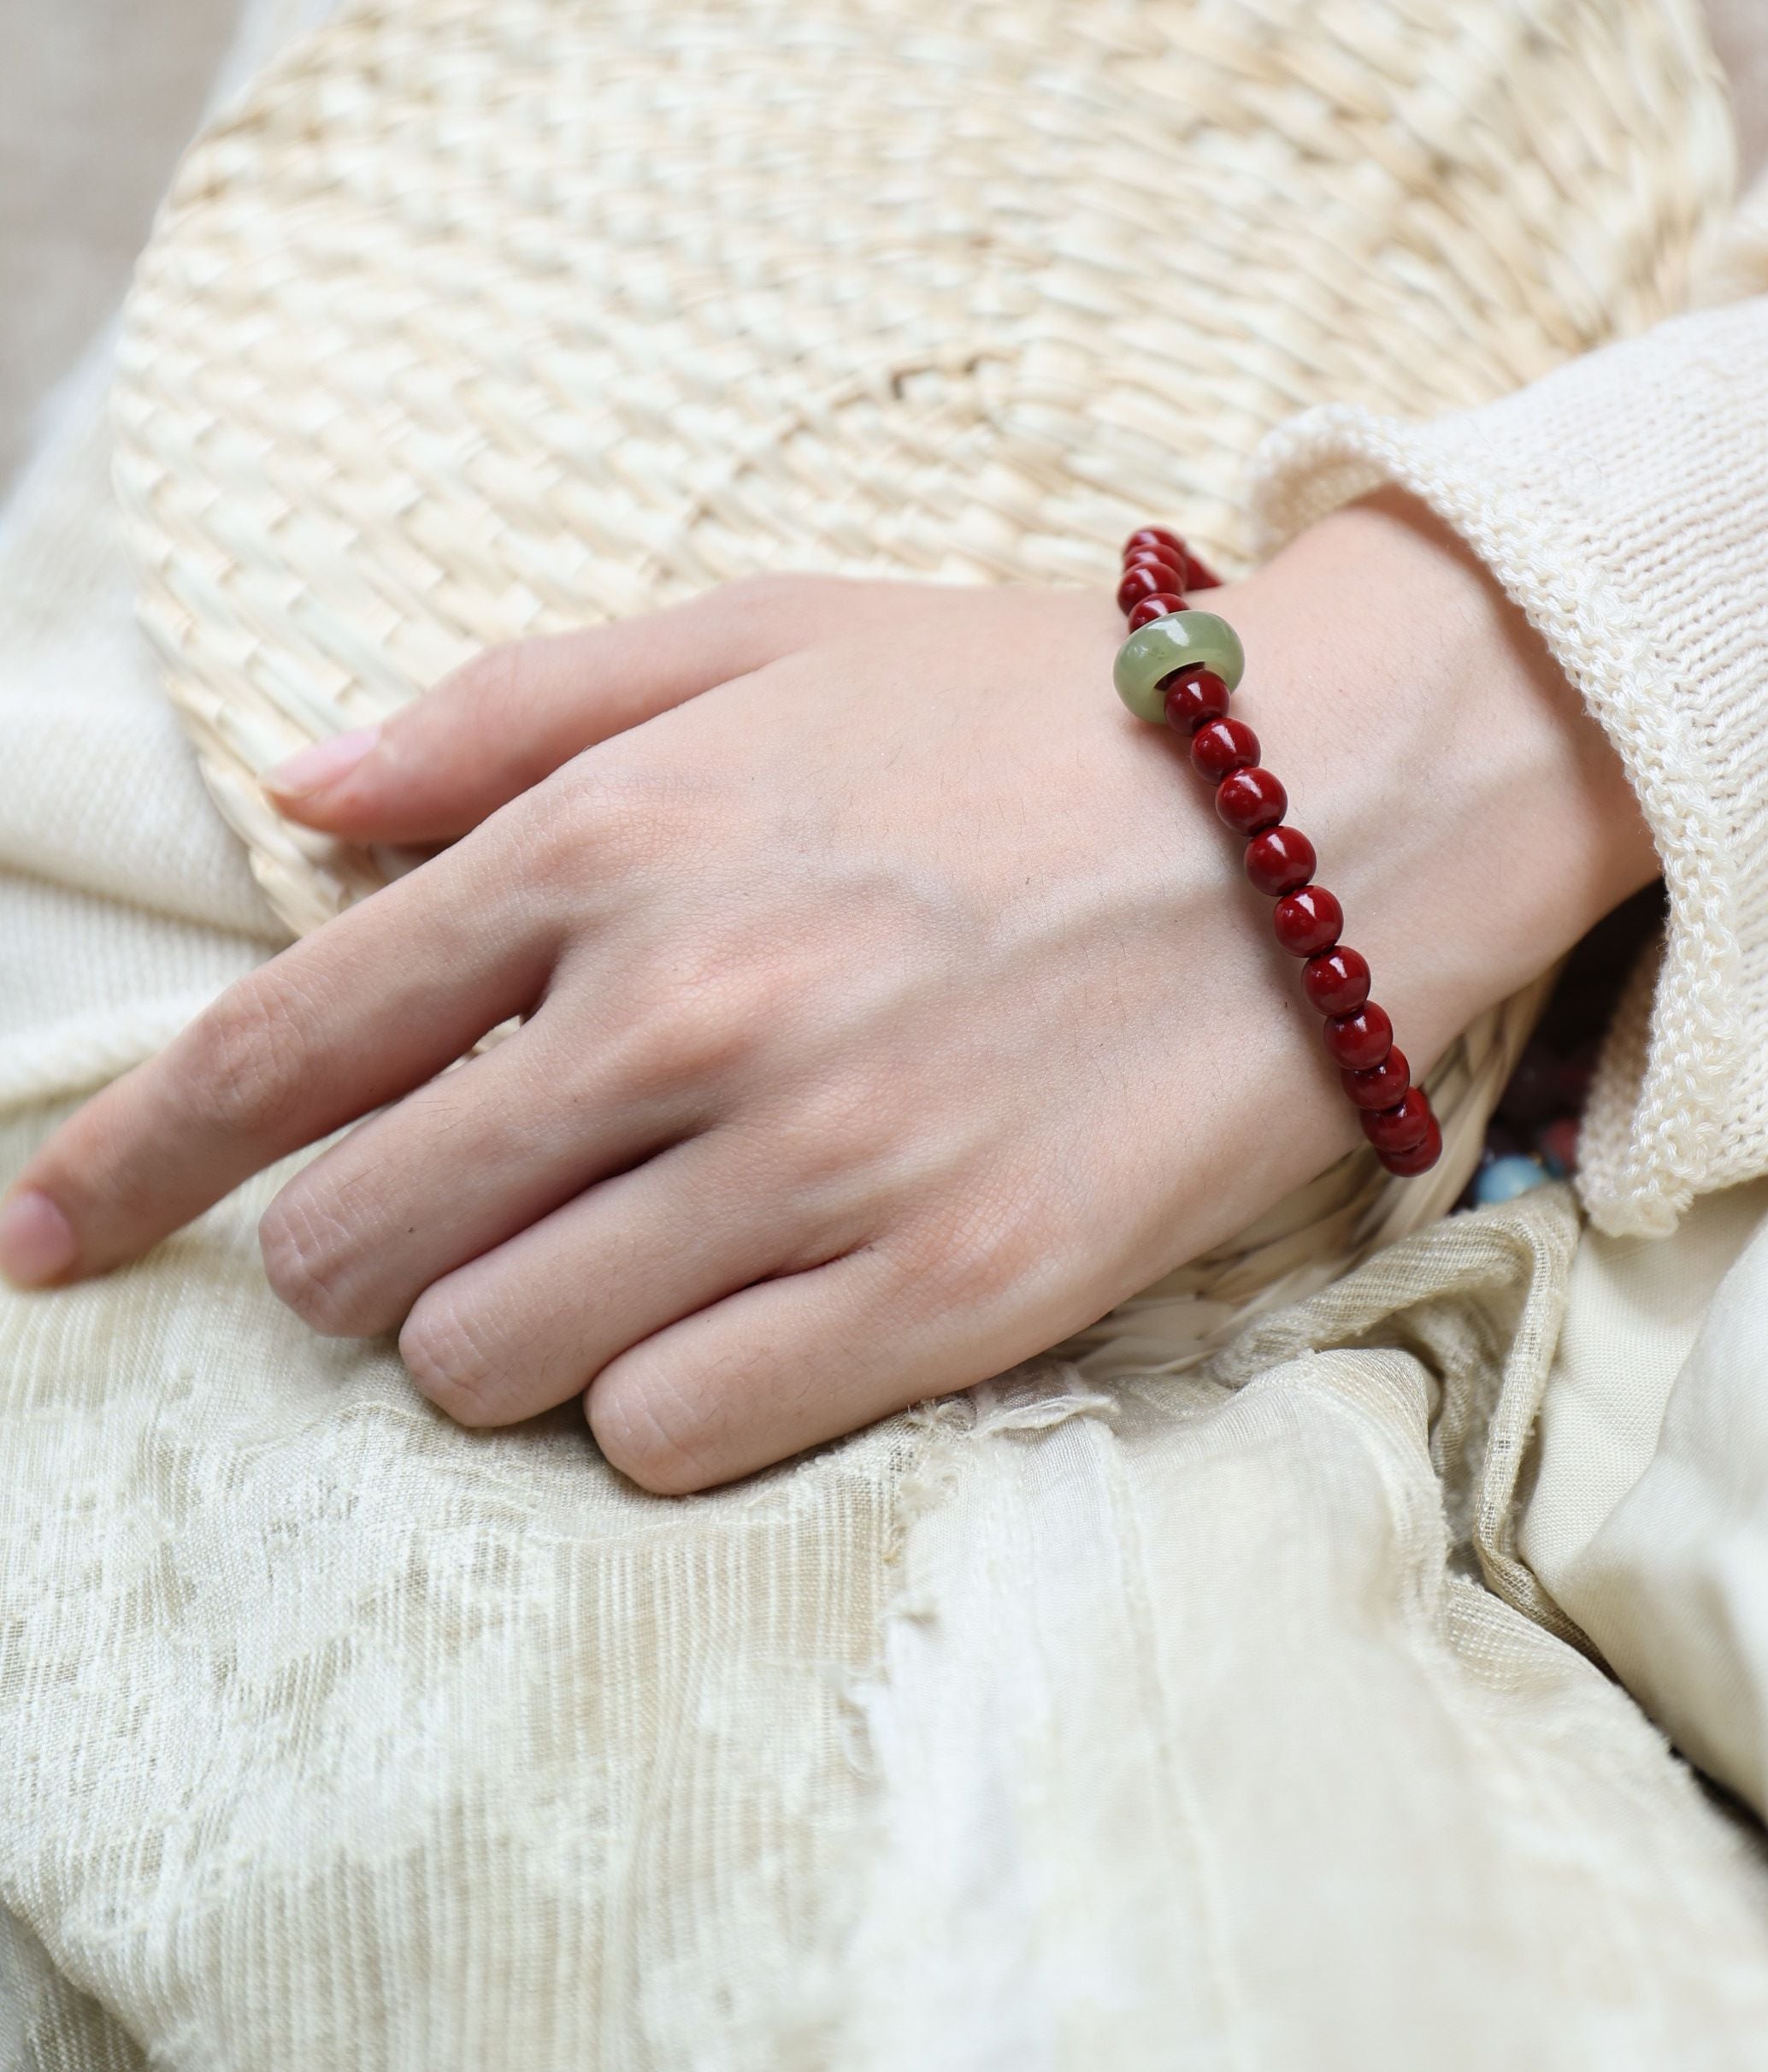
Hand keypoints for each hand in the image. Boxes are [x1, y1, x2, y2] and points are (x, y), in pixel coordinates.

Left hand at [0, 502, 1653, 1489]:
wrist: (1335, 797)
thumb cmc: (1033, 708)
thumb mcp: (764, 635)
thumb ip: (514, 708)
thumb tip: (305, 791)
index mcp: (610, 842)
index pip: (283, 1044)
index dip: (126, 1160)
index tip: (42, 1244)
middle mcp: (681, 1010)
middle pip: (355, 1244)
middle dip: (358, 1249)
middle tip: (458, 1207)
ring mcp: (812, 1165)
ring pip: (487, 1364)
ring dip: (505, 1332)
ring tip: (617, 1252)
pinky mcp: (942, 1296)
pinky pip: (664, 1437)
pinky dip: (655, 1398)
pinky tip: (736, 1311)